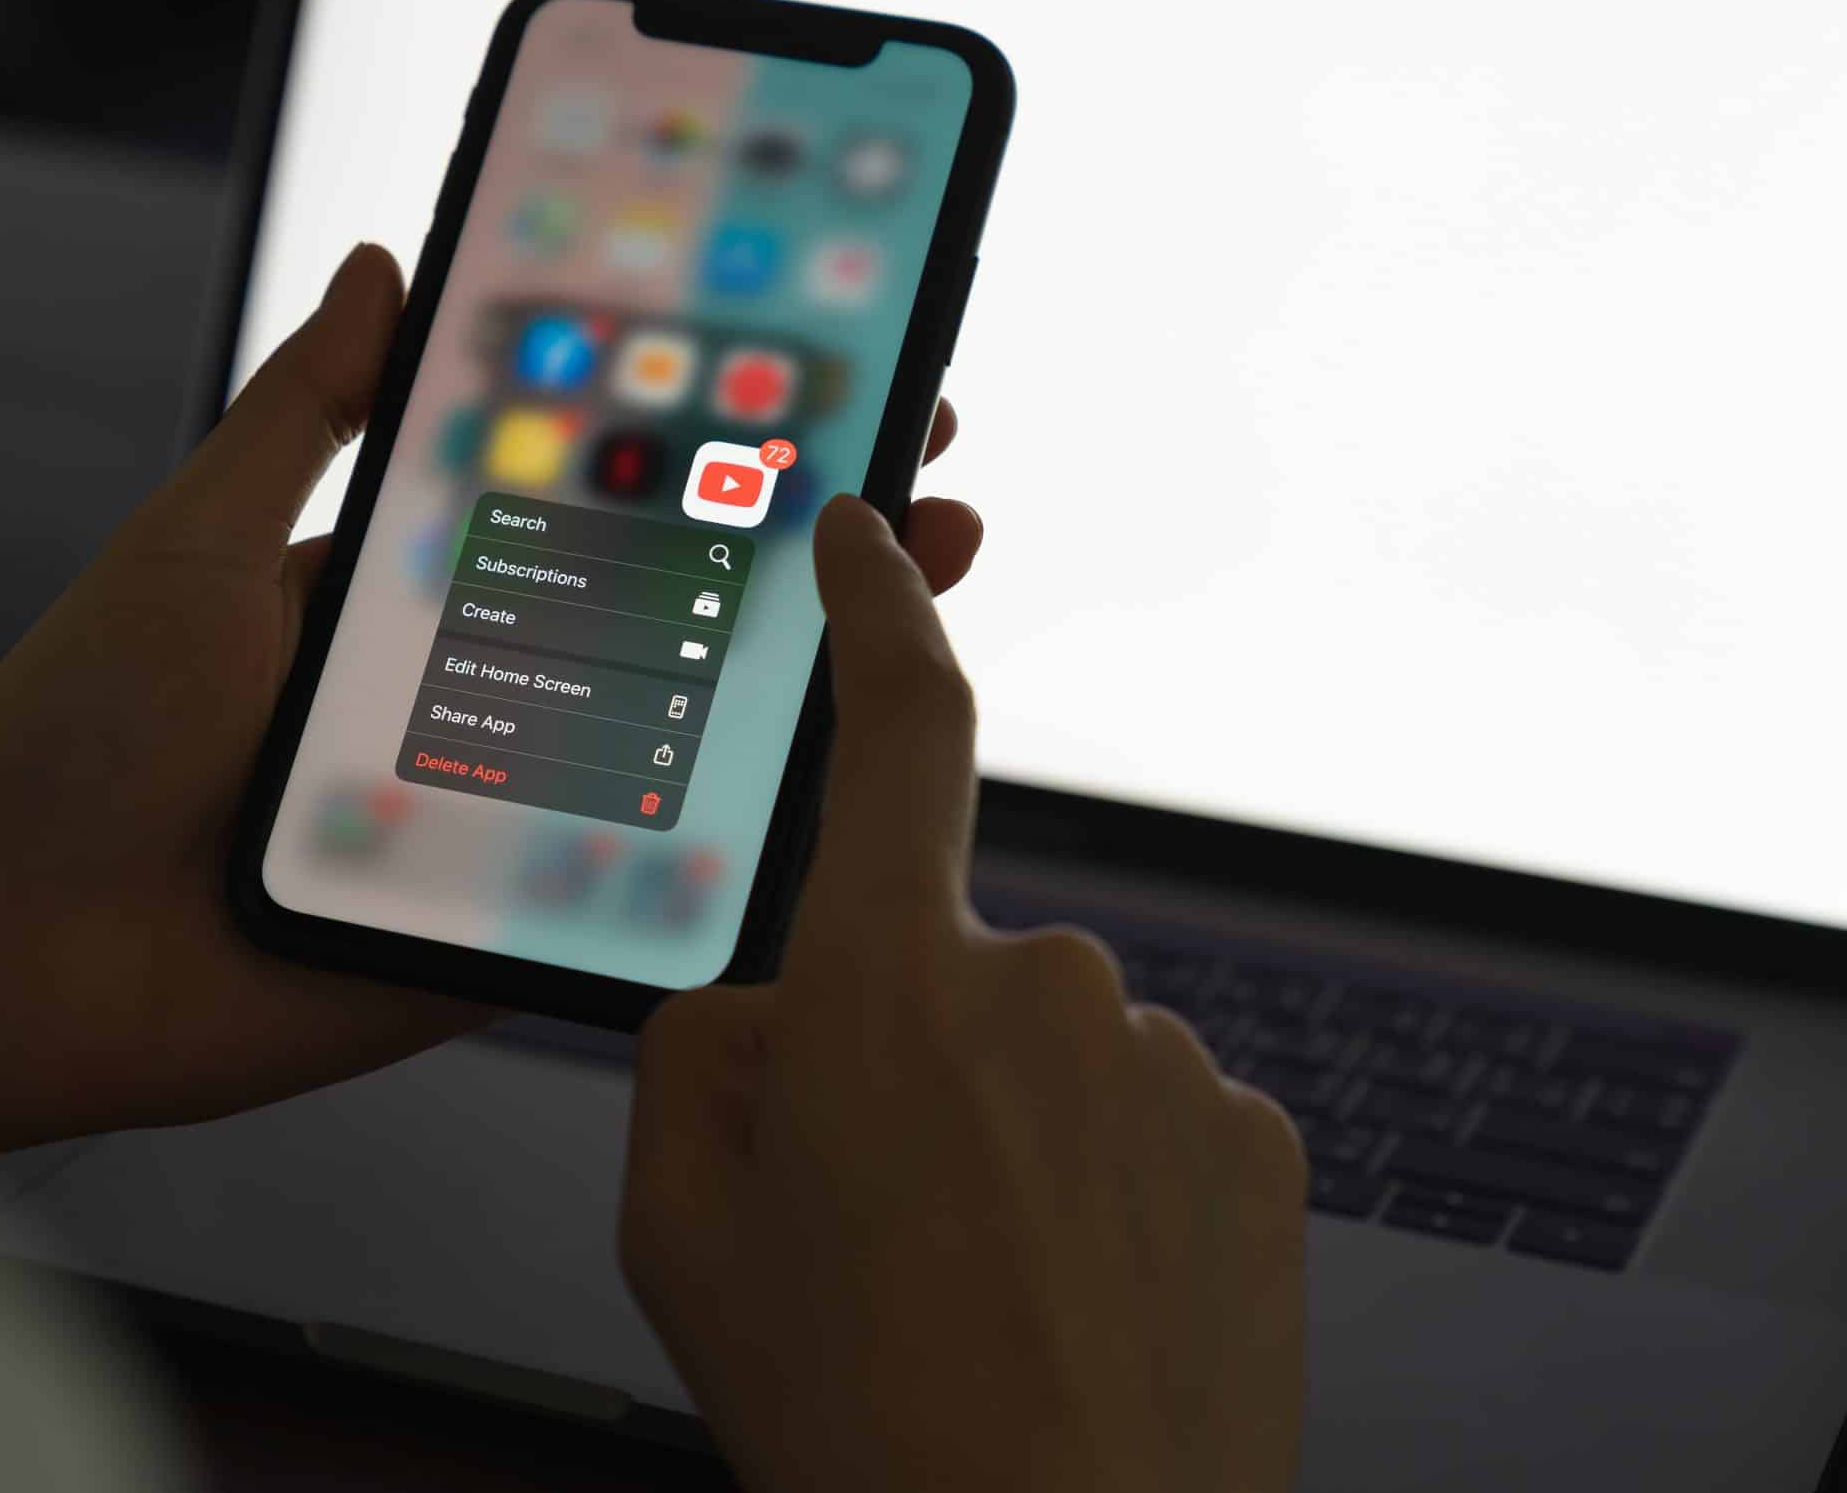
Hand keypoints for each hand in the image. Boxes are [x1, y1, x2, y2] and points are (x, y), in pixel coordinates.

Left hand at [0, 246, 987, 1154]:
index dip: (691, 442)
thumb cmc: (71, 732)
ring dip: (806, 677)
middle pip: (661, 610)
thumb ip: (297, 418)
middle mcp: (466, 696)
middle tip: (920, 471)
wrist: (2, 952)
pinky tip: (847, 788)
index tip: (803, 373)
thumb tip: (382, 261)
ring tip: (922, 591)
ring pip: (680, 744)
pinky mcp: (498, 934)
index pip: (578, 498)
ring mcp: (496, 817)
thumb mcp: (190, 541)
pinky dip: (739, 851)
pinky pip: (637, 891)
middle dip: (794, 542)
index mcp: (399, 593)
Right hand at [619, 495, 1308, 1492]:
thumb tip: (769, 1002)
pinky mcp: (1262, 1142)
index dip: (880, 609)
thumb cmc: (854, 1415)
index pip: (898, 731)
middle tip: (880, 1216)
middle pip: (952, 959)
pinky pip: (1155, 1120)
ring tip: (980, 1290)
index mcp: (882, 986)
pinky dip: (1109, 1187)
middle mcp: (1048, 987)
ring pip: (1060, 1053)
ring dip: (1016, 1134)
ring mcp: (1171, 1064)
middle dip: (910, 1048)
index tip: (868, 535)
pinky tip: (1074, 1300)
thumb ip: (699, 1059)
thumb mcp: (677, 1230)